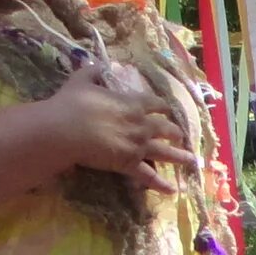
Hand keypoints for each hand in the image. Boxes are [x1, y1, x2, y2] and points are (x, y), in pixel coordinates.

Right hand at [27, 70, 195, 197]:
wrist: (64, 130)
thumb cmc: (72, 104)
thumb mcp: (82, 80)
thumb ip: (94, 71)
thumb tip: (102, 64)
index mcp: (133, 103)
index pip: (155, 103)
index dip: (162, 107)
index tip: (167, 110)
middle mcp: (142, 125)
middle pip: (166, 128)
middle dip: (174, 132)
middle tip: (180, 136)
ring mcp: (138, 146)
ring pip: (165, 152)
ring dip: (179, 156)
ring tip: (191, 161)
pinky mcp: (129, 164)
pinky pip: (149, 176)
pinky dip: (161, 185)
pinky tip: (173, 190)